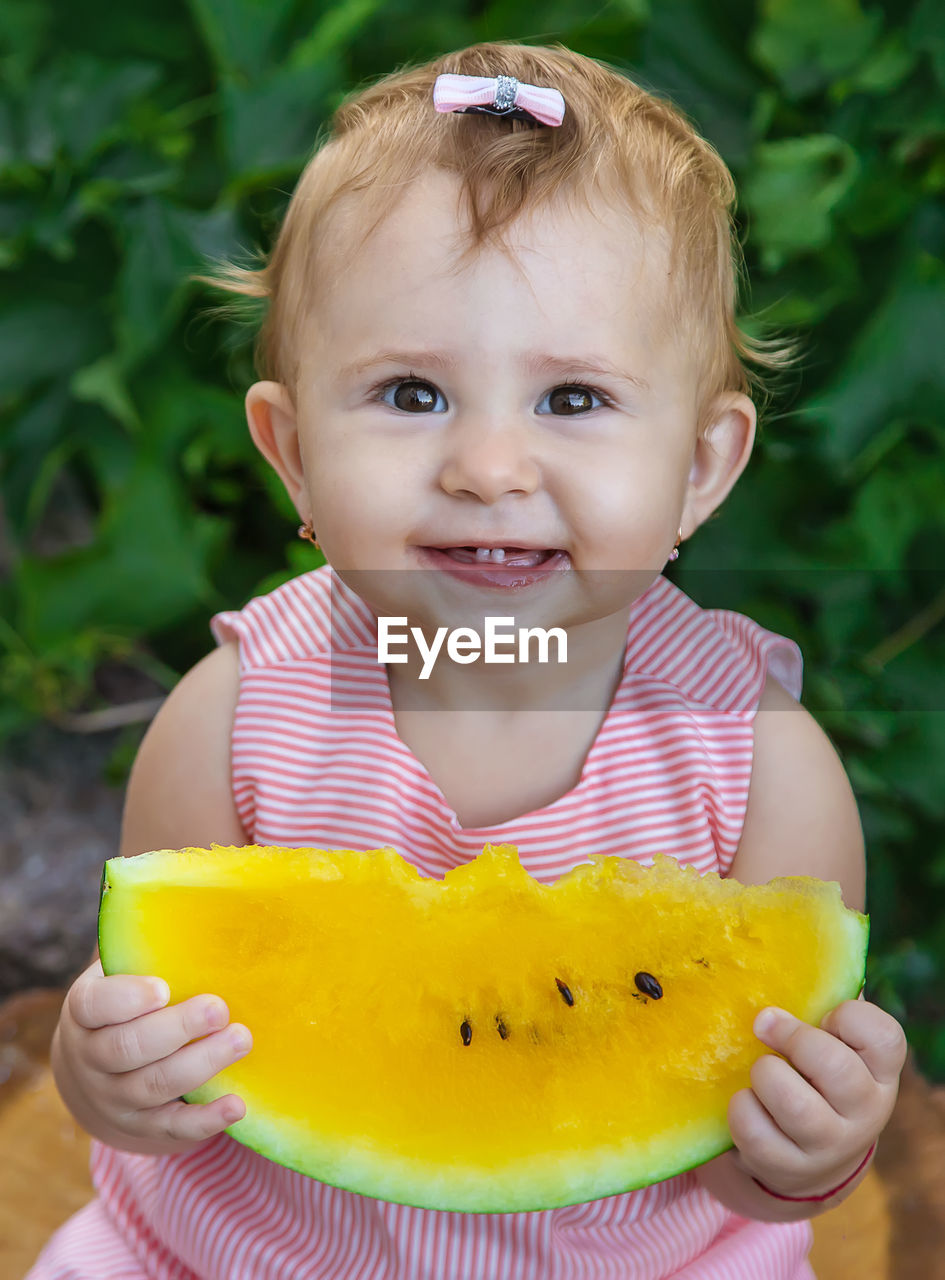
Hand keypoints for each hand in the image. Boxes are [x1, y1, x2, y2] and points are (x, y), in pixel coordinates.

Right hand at [53, 959, 252, 1152]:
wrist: (99, 1073)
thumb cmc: (130, 1003)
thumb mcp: (125, 974)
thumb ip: (153, 949)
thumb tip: (217, 895)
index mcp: (86, 1011)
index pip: (95, 1005)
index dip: (126, 999)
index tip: (162, 987)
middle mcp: (92, 1059)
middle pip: (129, 1049)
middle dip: (177, 1029)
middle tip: (220, 1008)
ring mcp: (115, 1098)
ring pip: (154, 1087)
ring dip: (201, 1064)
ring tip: (242, 1039)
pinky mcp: (144, 1128)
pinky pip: (173, 1129)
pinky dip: (205, 1121)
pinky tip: (237, 1105)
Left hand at [728, 998, 906, 1198]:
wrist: (807, 1156)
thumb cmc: (816, 1077)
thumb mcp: (833, 1044)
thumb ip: (822, 1004)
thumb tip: (792, 955)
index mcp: (880, 1072)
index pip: (884, 1036)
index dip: (847, 1017)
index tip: (824, 1016)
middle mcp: (866, 1111)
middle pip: (831, 1065)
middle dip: (788, 1036)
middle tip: (765, 1024)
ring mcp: (830, 1145)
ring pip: (792, 1101)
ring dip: (763, 1073)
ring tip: (762, 1071)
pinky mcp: (789, 1168)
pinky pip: (753, 1127)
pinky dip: (740, 1106)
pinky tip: (749, 1102)